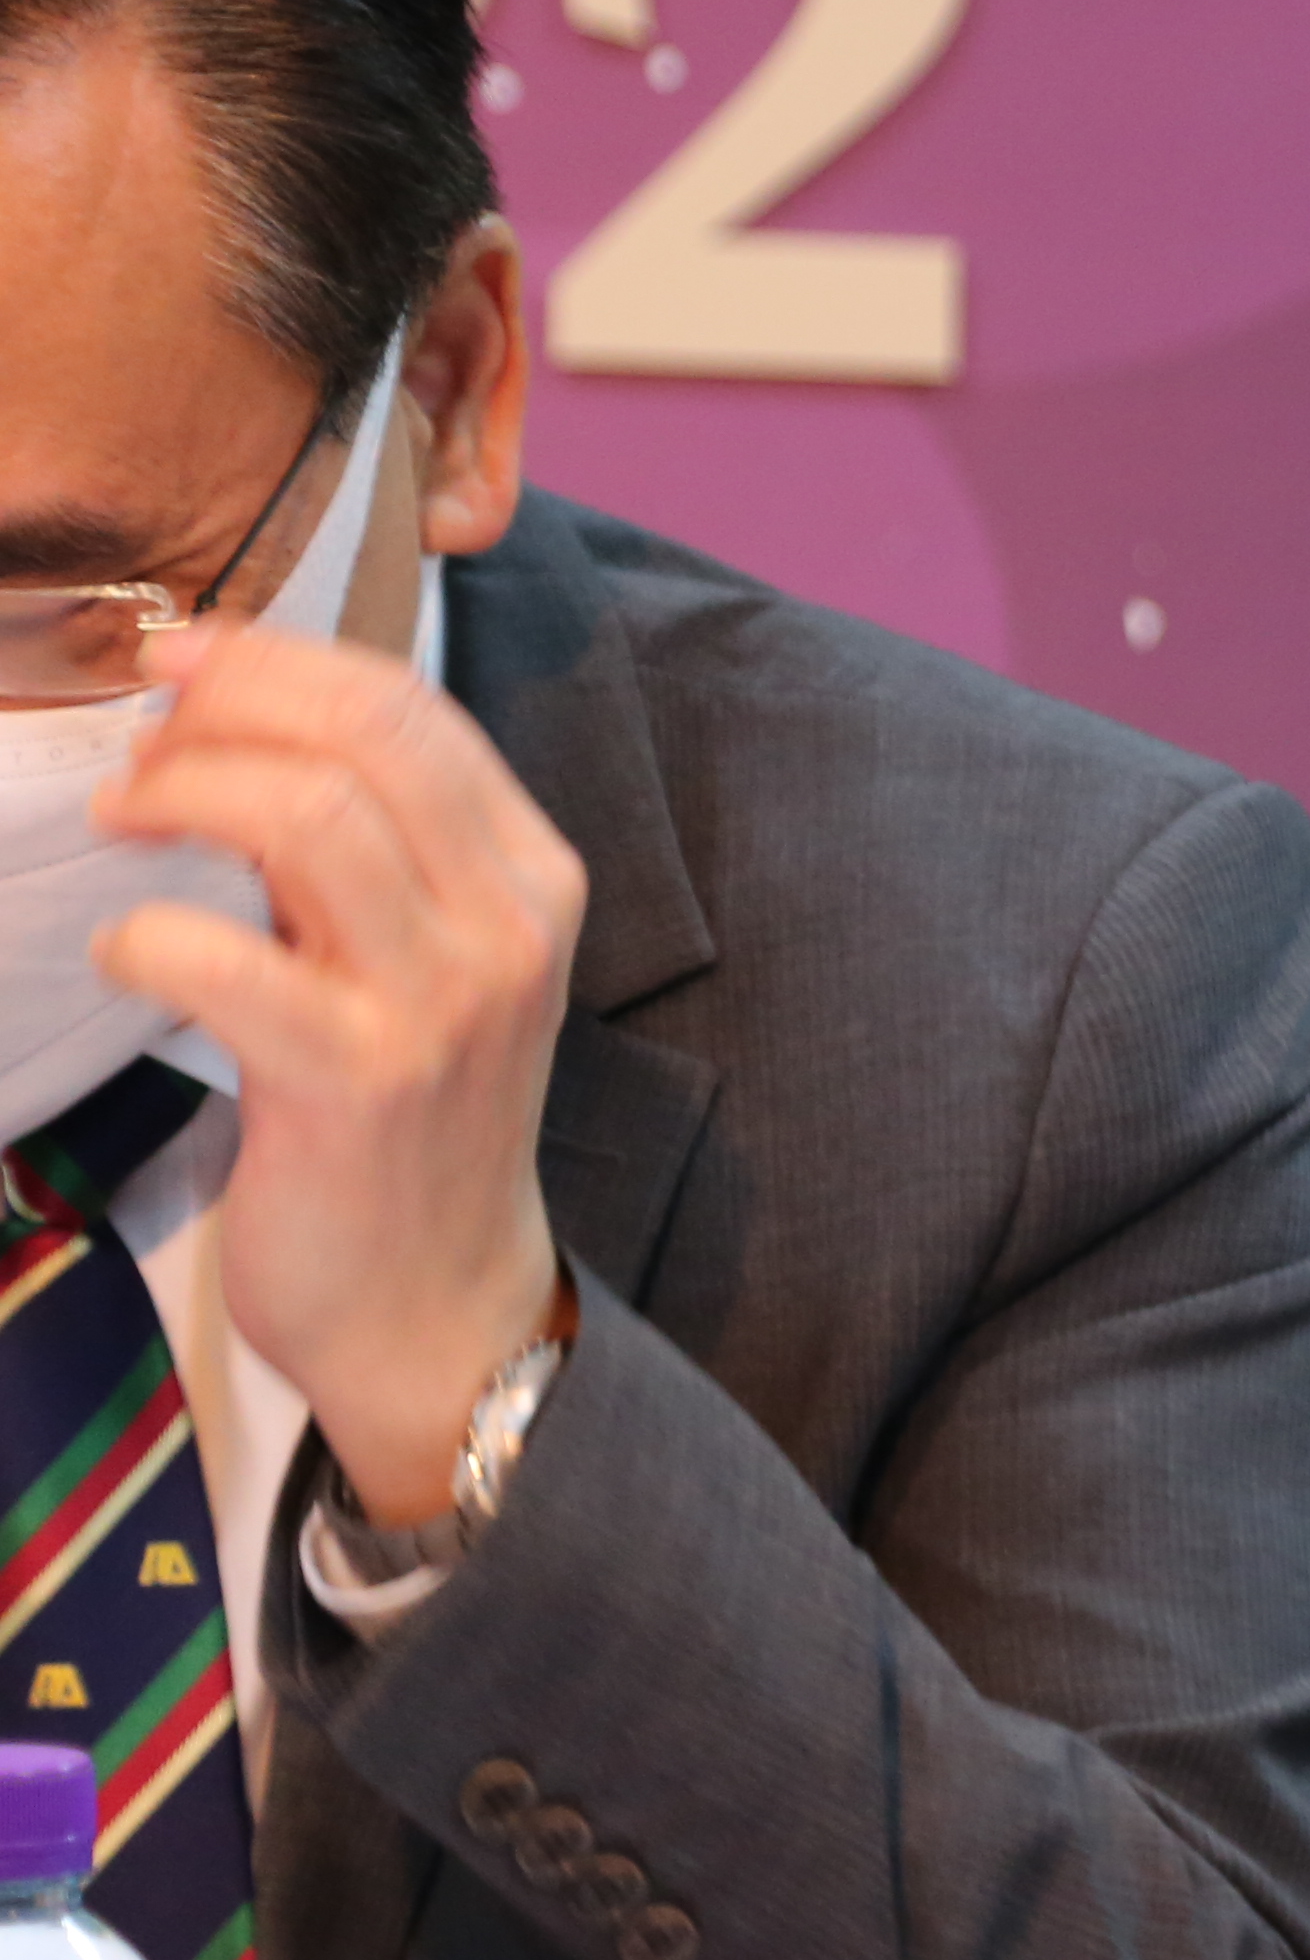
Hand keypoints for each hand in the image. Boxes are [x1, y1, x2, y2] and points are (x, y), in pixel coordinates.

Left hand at [86, 618, 582, 1526]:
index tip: (180, 660)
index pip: (410, 706)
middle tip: (140, 740)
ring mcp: (440, 1003)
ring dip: (178, 794)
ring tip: (124, 821)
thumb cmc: (409, 1123)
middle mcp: (507, 926)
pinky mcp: (357, 1079)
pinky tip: (128, 952)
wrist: (436, 1301)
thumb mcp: (433, 963)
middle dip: (222, 704)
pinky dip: (146, 936)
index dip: (276, 658)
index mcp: (533, 876)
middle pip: (363, 734)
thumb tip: (240, 730)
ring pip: (305, 815)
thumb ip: (381, 854)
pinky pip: (223, 958)